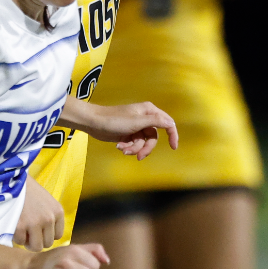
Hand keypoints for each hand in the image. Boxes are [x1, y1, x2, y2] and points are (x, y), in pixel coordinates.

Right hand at [13, 174, 64, 249]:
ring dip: (28, 241)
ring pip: (36, 247)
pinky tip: (14, 226)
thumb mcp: (46, 201)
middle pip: (47, 243)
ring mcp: (34, 223)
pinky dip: (16, 237)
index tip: (38, 228)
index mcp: (57, 212)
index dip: (46, 234)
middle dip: (37, 240)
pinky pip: (20, 242)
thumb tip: (49, 239)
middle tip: (28, 232)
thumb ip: (50, 218)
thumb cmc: (28, 191)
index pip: (58, 236)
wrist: (10, 179)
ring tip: (22, 231)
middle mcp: (48, 219)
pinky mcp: (20, 226)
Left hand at [62, 100, 178, 158]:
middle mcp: (145, 118)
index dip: (172, 135)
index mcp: (149, 111)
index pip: (167, 123)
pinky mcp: (129, 134)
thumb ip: (156, 122)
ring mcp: (137, 127)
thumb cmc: (114, 120)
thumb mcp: (137, 122)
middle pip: (153, 138)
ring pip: (143, 143)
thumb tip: (171, 123)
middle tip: (138, 157)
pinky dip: (127, 147)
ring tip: (122, 148)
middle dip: (145, 148)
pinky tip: (118, 146)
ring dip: (133, 148)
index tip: (173, 147)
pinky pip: (134, 145)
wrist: (93, 123)